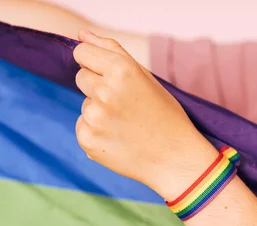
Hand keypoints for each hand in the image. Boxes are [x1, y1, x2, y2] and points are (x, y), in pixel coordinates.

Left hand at [73, 30, 218, 199]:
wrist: (175, 159)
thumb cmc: (165, 115)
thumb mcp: (145, 77)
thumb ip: (111, 50)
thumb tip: (81, 34)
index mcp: (120, 70)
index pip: (82, 53)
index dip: (95, 63)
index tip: (109, 75)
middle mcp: (103, 92)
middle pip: (81, 78)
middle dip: (97, 87)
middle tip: (126, 105)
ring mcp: (93, 118)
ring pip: (84, 104)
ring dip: (99, 112)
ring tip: (126, 125)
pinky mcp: (87, 140)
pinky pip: (83, 127)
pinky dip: (96, 132)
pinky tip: (119, 139)